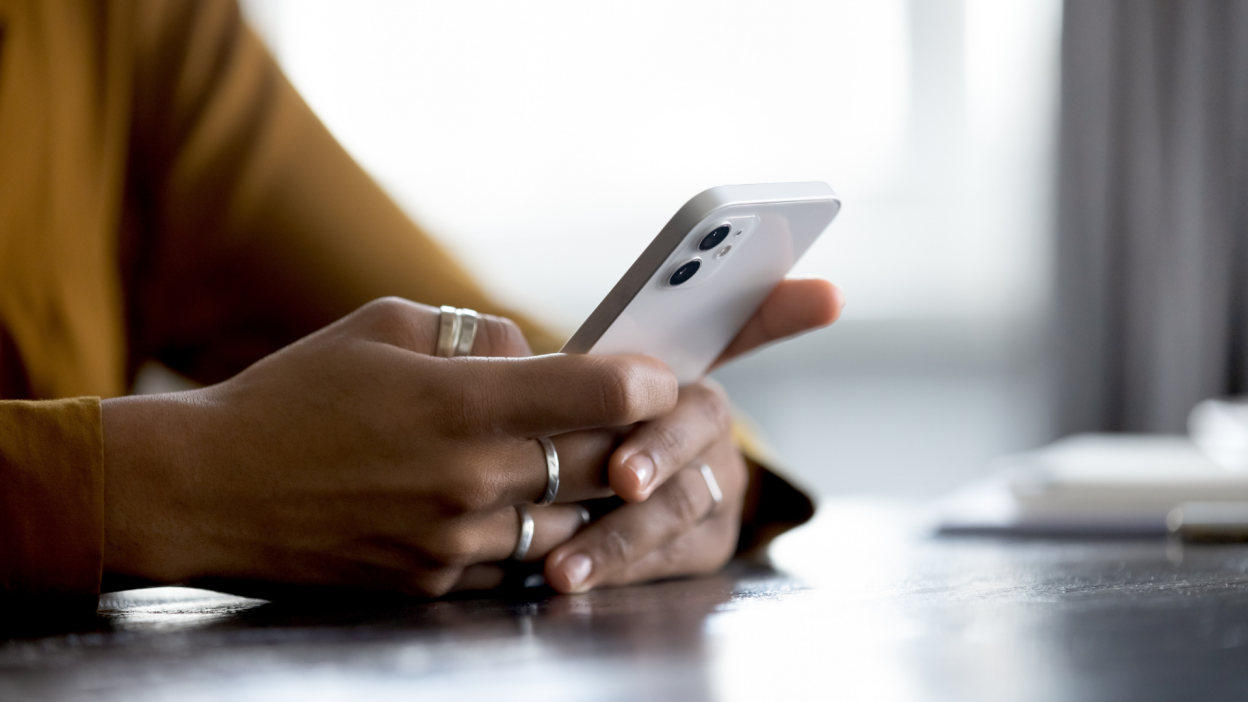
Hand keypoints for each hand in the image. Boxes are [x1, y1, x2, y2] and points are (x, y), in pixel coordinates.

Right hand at [101, 298, 678, 596]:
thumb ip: (475, 333)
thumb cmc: (294, 393)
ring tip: (590, 469)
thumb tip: (536, 353)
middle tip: (647, 425)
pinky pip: (516, 560)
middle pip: (604, 463)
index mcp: (461, 401)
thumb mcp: (382, 325)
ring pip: (571, 522)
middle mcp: (469, 477)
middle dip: (637, 442)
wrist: (211, 488)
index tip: (661, 377)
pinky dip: (537, 534)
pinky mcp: (434, 581)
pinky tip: (529, 509)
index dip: (648, 381)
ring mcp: (454, 538)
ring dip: (592, 495)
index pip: (599, 392)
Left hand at [542, 277, 843, 592]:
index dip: (786, 306)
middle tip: (622, 476)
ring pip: (682, 501)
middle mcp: (707, 418)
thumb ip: (546, 373)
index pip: (744, 321)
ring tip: (564, 560)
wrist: (550, 505)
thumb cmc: (550, 432)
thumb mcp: (543, 394)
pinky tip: (576, 577)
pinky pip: (673, 555)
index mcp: (676, 364)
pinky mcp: (708, 540)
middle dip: (661, 447)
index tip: (830, 295)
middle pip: (700, 421)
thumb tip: (498, 346)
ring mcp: (716, 480)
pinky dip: (622, 567)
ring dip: (622, 531)